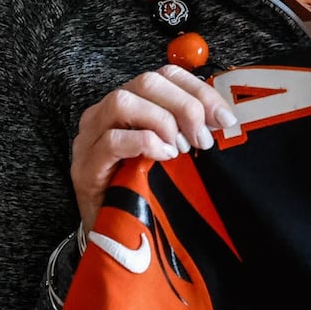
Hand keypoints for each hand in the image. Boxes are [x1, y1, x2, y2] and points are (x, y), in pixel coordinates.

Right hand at [70, 66, 241, 230]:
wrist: (113, 233)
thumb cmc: (145, 189)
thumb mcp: (171, 151)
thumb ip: (188, 128)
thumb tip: (222, 117)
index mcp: (132, 103)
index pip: (166, 76)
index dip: (199, 91)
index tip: (225, 118)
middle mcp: (106, 112)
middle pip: (147, 82)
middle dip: (185, 106)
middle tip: (202, 138)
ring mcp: (91, 137)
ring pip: (123, 102)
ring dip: (162, 121)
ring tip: (180, 148)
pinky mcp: (85, 166)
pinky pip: (112, 140)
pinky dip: (145, 143)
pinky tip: (164, 157)